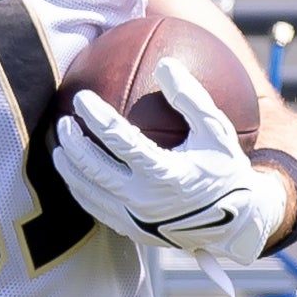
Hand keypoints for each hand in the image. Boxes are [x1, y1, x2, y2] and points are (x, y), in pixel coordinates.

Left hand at [52, 59, 288, 267]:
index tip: (81, 97)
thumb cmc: (226, 169)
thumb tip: (165, 64)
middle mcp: (145, 200)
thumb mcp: (216, 131)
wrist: (237, 222)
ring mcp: (135, 219)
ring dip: (68, 169)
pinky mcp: (132, 232)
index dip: (96, 117)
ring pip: (88, 192)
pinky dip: (80, 191)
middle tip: (63, 121)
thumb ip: (190, 98)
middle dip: (72, 143)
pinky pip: (97, 210)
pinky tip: (74, 174)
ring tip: (59, 147)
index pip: (119, 140)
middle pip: (94, 168)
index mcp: (165, 174)